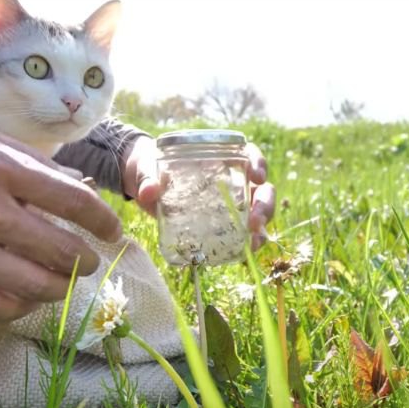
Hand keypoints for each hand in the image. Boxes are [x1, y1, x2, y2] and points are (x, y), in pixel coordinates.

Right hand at [0, 111, 121, 321]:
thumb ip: (32, 163)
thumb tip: (79, 184)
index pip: (75, 202)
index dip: (103, 222)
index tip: (111, 230)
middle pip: (63, 251)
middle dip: (86, 260)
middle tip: (88, 259)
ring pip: (35, 287)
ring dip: (59, 287)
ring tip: (61, 279)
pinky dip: (20, 305)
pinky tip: (25, 295)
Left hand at [123, 136, 275, 249]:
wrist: (144, 185)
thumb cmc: (150, 167)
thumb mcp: (146, 167)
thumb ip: (147, 176)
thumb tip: (149, 192)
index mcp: (220, 158)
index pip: (250, 155)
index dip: (259, 164)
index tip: (257, 176)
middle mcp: (232, 180)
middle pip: (262, 188)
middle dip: (264, 204)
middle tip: (255, 220)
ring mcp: (229, 203)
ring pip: (258, 211)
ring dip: (261, 226)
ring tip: (254, 241)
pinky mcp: (221, 222)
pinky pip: (242, 231)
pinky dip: (247, 241)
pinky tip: (245, 251)